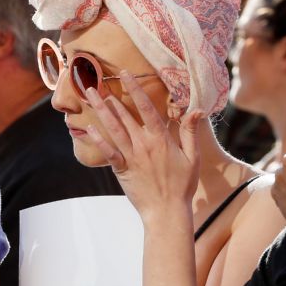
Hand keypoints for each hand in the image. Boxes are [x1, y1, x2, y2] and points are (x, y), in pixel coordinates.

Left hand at [84, 71, 204, 224]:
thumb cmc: (182, 186)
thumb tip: (197, 109)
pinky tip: (88, 128)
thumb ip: (191, 132)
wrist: (166, 211)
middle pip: (124, 115)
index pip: (147, 108)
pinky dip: (97, 139)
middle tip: (97, 82)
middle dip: (110, 97)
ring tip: (90, 95)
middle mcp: (144, 144)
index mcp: (161, 139)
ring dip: (100, 110)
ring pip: (113, 128)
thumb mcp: (193, 157)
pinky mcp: (122, 169)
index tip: (126, 74)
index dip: (135, 89)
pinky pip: (107, 151)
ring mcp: (131, 156)